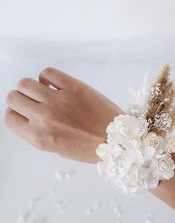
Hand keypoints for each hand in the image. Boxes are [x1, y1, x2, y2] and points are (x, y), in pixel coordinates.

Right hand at [5, 67, 122, 162]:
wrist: (116, 139)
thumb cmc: (90, 148)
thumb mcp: (58, 149)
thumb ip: (40, 134)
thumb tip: (31, 116)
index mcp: (39, 137)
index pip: (10, 117)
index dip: (15, 113)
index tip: (24, 112)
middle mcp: (44, 117)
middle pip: (13, 97)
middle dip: (21, 99)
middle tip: (33, 101)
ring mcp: (59, 100)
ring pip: (26, 83)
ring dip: (31, 87)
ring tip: (44, 92)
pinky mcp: (73, 87)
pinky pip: (48, 73)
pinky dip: (47, 77)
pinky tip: (55, 85)